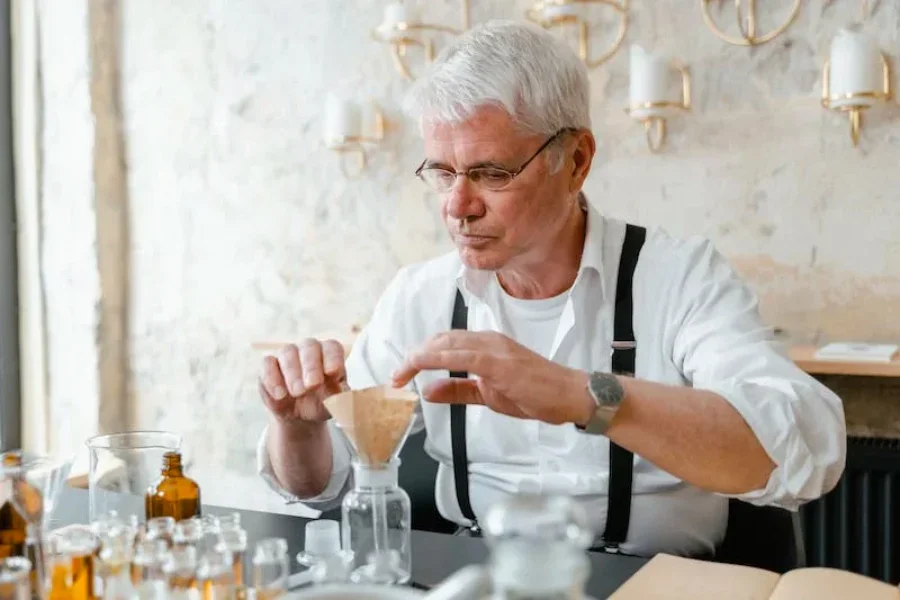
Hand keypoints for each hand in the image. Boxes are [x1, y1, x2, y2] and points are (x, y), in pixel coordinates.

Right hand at [259, 339, 347, 424]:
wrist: (299, 416)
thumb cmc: (321, 403)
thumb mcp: (333, 403)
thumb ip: (339, 397)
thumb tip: (344, 394)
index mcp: (329, 354)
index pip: (332, 347)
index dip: (333, 357)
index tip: (334, 372)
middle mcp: (309, 349)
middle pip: (309, 346)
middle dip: (311, 366)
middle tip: (312, 385)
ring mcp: (288, 355)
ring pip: (288, 352)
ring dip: (292, 373)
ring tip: (297, 393)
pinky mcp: (269, 365)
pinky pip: (267, 363)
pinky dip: (272, 378)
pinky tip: (280, 394)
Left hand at [391, 331, 591, 424]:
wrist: (568, 396)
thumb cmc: (535, 393)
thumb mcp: (487, 395)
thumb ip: (458, 391)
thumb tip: (428, 390)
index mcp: (485, 345)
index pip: (444, 344)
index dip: (419, 356)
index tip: (402, 374)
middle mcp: (487, 340)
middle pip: (440, 340)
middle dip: (413, 356)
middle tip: (396, 376)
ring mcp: (494, 348)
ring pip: (446, 344)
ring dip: (419, 357)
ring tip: (401, 374)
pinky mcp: (499, 361)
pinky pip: (461, 355)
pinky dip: (436, 358)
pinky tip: (421, 365)